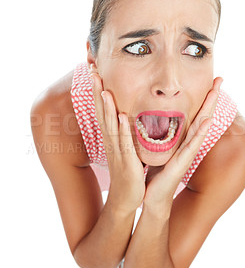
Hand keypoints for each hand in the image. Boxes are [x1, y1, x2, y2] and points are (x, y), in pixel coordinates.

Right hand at [89, 64, 145, 209]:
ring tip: (103, 89)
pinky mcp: (127, 161)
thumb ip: (123, 131)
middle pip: (102, 112)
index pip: (103, 109)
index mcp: (112, 136)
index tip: (95, 71)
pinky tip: (120, 117)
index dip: (98, 90)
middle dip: (97, 91)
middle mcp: (111, 140)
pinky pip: (124, 143)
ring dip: (106, 107)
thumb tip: (123, 114)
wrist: (127, 196)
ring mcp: (117, 151)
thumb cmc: (128, 170)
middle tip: (92, 71)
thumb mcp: (124, 147)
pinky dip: (122, 130)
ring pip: (110, 125)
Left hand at [144, 77, 222, 204]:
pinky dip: (200, 132)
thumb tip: (152, 119)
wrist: (154, 196)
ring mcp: (187, 153)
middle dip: (210, 98)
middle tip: (220, 79)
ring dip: (209, 110)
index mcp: (181, 140)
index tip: (208, 82)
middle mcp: (188, 144)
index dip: (201, 99)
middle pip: (202, 117)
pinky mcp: (183, 162)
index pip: (193, 115)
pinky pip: (192, 145)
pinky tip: (207, 121)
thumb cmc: (156, 173)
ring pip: (200, 127)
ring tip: (216, 93)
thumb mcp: (158, 150)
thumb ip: (159, 136)